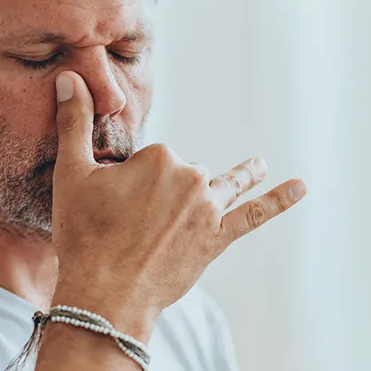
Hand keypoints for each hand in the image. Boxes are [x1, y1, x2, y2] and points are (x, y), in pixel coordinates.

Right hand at [50, 71, 307, 337]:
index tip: (110, 207)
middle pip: (180, 174)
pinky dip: (278, 200)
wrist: (106, 294)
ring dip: (241, 174)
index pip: (150, 159)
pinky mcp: (217, 238)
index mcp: (158, 157)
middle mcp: (189, 176)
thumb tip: (70, 76)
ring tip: (260, 165)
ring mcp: (208, 209)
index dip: (128, 182)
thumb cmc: (84, 235)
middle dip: (162, 192)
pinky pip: (254, 215)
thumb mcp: (71, 174)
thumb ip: (74, 122)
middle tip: (130, 226)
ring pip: (222, 186)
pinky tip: (300, 187)